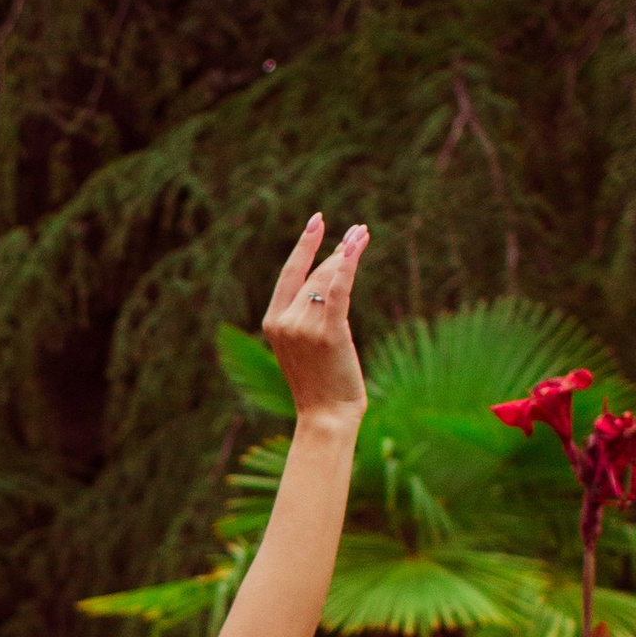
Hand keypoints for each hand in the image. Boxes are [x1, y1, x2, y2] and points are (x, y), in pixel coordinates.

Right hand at [260, 214, 369, 421]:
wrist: (326, 415)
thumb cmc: (322, 384)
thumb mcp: (307, 345)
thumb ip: (310, 315)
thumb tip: (333, 279)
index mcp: (273, 322)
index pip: (289, 274)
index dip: (304, 245)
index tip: (317, 221)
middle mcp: (284, 321)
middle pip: (314, 275)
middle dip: (338, 251)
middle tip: (358, 233)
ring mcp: (304, 327)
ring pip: (329, 280)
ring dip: (348, 255)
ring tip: (362, 236)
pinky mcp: (328, 332)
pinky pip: (338, 291)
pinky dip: (347, 266)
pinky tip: (356, 247)